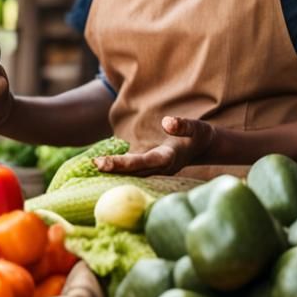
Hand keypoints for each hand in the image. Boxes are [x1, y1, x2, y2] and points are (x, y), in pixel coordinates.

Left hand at [93, 117, 215, 175]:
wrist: (203, 147)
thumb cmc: (199, 135)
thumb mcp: (195, 127)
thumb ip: (182, 125)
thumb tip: (167, 122)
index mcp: (168, 159)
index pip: (141, 163)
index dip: (122, 164)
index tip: (103, 163)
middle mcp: (160, 169)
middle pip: (133, 171)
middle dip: (113, 170)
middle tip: (93, 165)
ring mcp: (156, 171)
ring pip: (132, 174)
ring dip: (114, 171)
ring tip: (94, 166)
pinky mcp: (152, 168)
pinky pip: (134, 171)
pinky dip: (120, 169)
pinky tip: (105, 166)